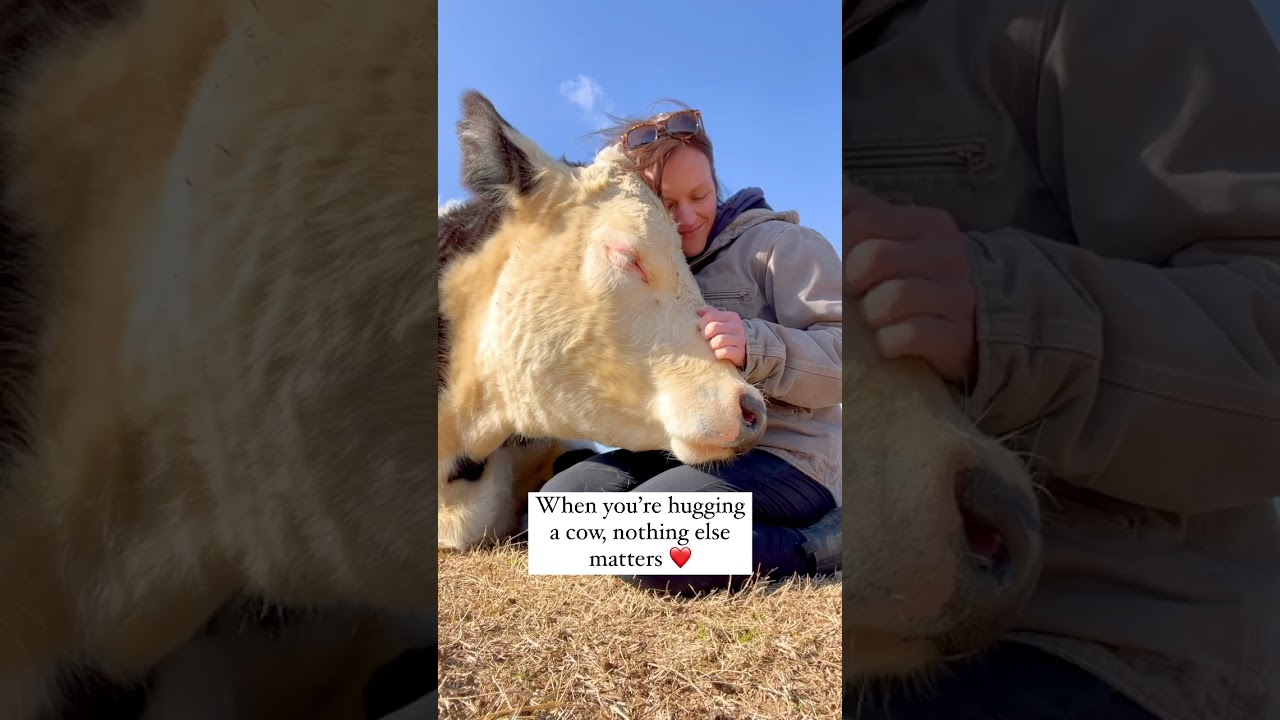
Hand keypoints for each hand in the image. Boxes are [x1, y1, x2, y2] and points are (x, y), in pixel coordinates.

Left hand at [697, 307, 746, 368]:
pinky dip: (718, 354)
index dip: (702, 323)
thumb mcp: (723, 321)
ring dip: (712, 345)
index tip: (701, 328)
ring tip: (713, 346)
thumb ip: (712, 314)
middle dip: (706, 334)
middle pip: (713, 327)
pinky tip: (718, 354)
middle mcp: (737, 327)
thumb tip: (699, 311)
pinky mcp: (740, 352)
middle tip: (707, 338)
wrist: (748, 347)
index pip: (711, 316)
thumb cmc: (730, 333)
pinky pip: (724, 352)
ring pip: (718, 340)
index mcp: (732, 317)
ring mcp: (740, 340)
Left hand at [843, 184, 977, 383]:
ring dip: (873, 315)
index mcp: (930, 223)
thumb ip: (868, 212)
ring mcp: (959, 296)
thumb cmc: (921, 276)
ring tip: (879, 318)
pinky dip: (889, 342)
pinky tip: (892, 342)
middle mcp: (949, 254)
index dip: (843, 247)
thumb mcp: (900, 236)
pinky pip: (908, 335)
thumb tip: (838, 188)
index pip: (862, 222)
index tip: (849, 264)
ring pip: (891, 300)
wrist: (977, 323)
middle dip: (855, 282)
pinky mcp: (958, 335)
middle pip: (873, 258)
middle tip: (862, 293)